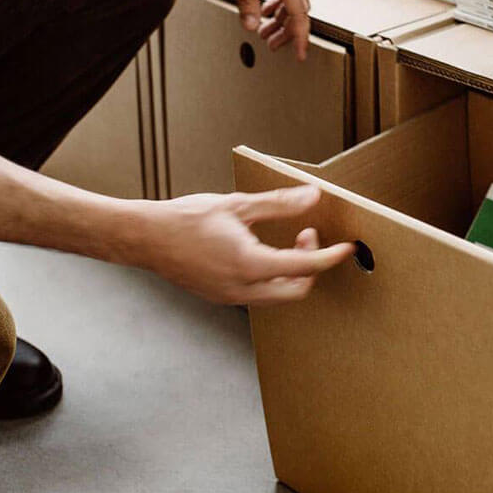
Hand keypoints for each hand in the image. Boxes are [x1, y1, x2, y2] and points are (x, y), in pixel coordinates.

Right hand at [134, 186, 354, 305]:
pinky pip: (260, 294)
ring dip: (293, 273)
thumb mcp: (238, 205)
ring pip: (278, 295)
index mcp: (248, 264)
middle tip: (308, 235)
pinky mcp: (222, 297)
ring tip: (291, 242)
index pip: (305, 267)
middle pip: (296, 290)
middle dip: (312, 266)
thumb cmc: (185, 218)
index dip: (330, 257)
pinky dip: (274, 278)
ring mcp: (231, 297)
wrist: (145, 237)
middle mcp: (242, 288)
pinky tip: (268, 254)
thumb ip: (279, 204)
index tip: (347, 248)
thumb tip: (312, 196)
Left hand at [208, 0, 310, 58]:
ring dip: (283, 18)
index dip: (300, 36)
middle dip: (287, 30)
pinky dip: (281, 2)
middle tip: (270, 44)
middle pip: (300, 9)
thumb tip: (250, 27)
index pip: (299, 12)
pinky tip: (266, 10)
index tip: (300, 55)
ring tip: (265, 31)